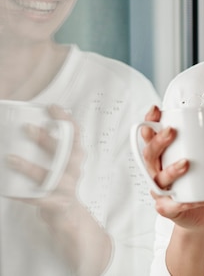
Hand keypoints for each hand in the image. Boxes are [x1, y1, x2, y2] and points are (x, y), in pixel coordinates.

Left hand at [7, 105, 112, 273]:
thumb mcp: (59, 164)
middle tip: (28, 128)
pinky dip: (23, 195)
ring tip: (10, 158)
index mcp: (75, 158)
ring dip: (31, 167)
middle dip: (48, 139)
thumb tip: (26, 128)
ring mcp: (67, 189)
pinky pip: (39, 199)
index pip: (76, 134)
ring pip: (52, 176)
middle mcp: (74, 171)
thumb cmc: (59, 185)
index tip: (52, 107)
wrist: (69, 217)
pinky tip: (8, 190)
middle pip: (66, 152)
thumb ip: (51, 149)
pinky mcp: (58, 205)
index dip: (66, 120)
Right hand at [141, 106, 203, 231]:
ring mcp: (160, 191)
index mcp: (163, 157)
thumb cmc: (197, 183)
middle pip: (149, 155)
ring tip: (186, 163)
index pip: (150, 138)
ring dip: (171, 170)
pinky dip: (190, 201)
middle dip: (158, 142)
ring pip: (158, 179)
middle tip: (172, 131)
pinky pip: (175, 205)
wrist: (195, 215)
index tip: (156, 109)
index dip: (150, 123)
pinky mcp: (168, 209)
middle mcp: (156, 172)